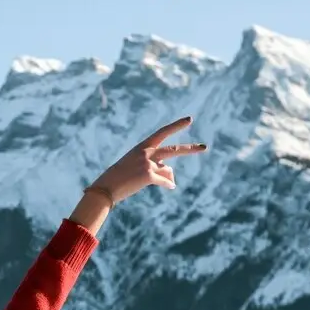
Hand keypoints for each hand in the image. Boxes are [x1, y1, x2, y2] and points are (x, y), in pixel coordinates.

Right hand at [90, 116, 206, 203]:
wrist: (105, 188)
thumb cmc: (118, 179)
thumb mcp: (136, 167)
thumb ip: (154, 166)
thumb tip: (172, 174)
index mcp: (141, 147)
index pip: (162, 133)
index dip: (176, 126)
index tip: (189, 120)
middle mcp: (146, 153)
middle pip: (174, 150)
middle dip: (191, 149)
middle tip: (204, 147)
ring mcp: (148, 164)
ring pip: (168, 170)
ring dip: (167, 177)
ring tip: (165, 182)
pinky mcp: (149, 175)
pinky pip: (166, 181)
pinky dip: (167, 184)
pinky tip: (169, 187)